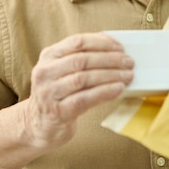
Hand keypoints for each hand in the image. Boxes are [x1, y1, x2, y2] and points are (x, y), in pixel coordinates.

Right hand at [24, 32, 133, 148]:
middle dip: (110, 59)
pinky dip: (104, 92)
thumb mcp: (64, 71)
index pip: (78, 42)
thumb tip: (116, 49)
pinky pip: (84, 99)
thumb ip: (83, 58)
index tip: (120, 47)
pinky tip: (118, 89)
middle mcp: (45, 72)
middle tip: (129, 62)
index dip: (102, 43)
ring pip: (83, 78)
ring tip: (128, 76)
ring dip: (110, 76)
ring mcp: (48, 93)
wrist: (39, 126)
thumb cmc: (60, 94)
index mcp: (49, 55)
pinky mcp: (57, 112)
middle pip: (82, 60)